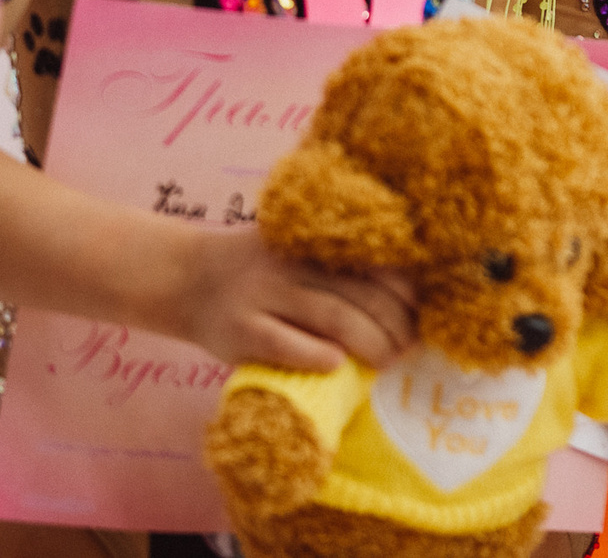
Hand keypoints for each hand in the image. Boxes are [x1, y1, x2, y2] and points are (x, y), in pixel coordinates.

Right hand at [166, 229, 417, 372]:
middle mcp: (290, 264)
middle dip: (395, 324)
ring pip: (332, 317)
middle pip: (359, 293)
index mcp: (310, 243)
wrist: (184, 280)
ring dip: (370, 342)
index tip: (422, 314)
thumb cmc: (256, 272)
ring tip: (388, 361)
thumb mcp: (294, 251)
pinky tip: (337, 364)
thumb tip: (405, 295)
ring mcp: (263, 296)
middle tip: (410, 348)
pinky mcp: (239, 330)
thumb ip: (336, 265)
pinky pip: (285, 343)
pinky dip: (315, 355)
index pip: (372, 263)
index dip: (404, 292)